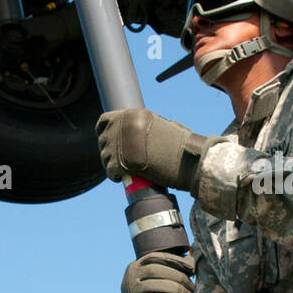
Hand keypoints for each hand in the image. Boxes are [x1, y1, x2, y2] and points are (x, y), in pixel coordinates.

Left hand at [96, 109, 212, 191]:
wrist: (188, 160)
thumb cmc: (182, 146)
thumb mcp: (163, 126)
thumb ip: (146, 128)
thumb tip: (137, 136)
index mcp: (132, 115)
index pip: (105, 121)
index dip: (105, 132)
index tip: (110, 141)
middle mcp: (122, 126)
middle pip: (104, 140)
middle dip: (110, 151)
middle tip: (120, 160)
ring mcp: (119, 144)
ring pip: (105, 156)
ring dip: (111, 164)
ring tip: (123, 170)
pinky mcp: (120, 163)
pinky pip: (109, 171)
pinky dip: (114, 175)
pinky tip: (121, 178)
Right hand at [121, 250, 194, 292]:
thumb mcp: (161, 278)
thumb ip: (174, 267)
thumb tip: (190, 260)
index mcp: (136, 266)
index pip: (156, 257)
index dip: (176, 261)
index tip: (192, 268)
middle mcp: (131, 277)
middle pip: (156, 270)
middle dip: (178, 277)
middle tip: (192, 287)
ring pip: (156, 285)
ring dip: (177, 289)